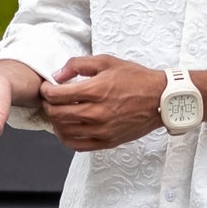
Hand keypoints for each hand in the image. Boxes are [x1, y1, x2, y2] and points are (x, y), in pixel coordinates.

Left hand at [40, 56, 164, 150]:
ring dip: (55, 121)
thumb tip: (57, 75)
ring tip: (59, 113)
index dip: (45, 90)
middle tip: (51, 99)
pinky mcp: (107, 142)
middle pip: (56, 114)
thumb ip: (78, 65)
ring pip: (63, 131)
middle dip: (48, 105)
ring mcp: (102, 130)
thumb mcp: (107, 62)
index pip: (56, 95)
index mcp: (96, 90)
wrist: (161, 99)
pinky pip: (77, 145)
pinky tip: (68, 128)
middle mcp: (97, 113)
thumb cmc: (136, 79)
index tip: (47, 88)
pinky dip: (66, 137)